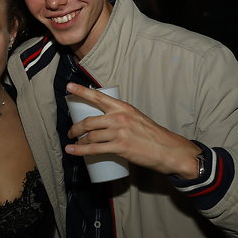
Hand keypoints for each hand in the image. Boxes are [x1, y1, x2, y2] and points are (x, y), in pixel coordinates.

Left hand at [64, 83, 199, 178]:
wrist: (168, 149)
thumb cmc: (152, 134)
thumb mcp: (136, 118)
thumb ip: (121, 117)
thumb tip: (104, 121)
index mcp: (123, 107)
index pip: (98, 96)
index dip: (81, 91)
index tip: (69, 87)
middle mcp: (119, 117)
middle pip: (89, 121)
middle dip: (75, 127)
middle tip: (70, 131)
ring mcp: (119, 132)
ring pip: (90, 136)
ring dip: (78, 140)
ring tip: (73, 143)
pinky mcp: (120, 147)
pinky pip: (94, 149)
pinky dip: (80, 150)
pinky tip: (72, 150)